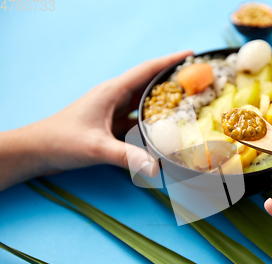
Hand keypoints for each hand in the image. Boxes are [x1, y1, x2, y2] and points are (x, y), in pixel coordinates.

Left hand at [0, 51, 191, 189]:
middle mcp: (115, 97)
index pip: (147, 70)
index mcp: (113, 91)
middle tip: (198, 83)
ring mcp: (114, 111)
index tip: (191, 54)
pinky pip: (139, 119)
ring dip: (165, 102)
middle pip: (150, 84)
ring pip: (145, 102)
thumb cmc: (62, 141)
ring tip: (189, 105)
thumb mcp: (96, 148)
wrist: (38, 150)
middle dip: (173, 81)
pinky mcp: (112, 125)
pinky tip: (166, 130)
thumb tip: (155, 167)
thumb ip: (126, 156)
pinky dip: (154, 122)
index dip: (170, 61)